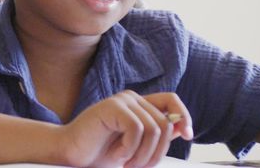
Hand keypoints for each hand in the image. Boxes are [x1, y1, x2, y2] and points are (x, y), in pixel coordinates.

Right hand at [58, 91, 192, 167]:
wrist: (71, 155)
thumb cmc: (100, 153)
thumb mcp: (136, 147)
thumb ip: (155, 136)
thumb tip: (180, 128)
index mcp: (139, 106)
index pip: (171, 100)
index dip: (184, 115)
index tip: (188, 136)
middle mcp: (132, 99)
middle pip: (165, 122)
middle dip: (157, 152)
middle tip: (139, 167)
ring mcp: (121, 101)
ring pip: (154, 128)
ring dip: (143, 154)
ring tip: (127, 164)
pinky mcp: (111, 107)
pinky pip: (136, 129)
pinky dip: (130, 149)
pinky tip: (117, 154)